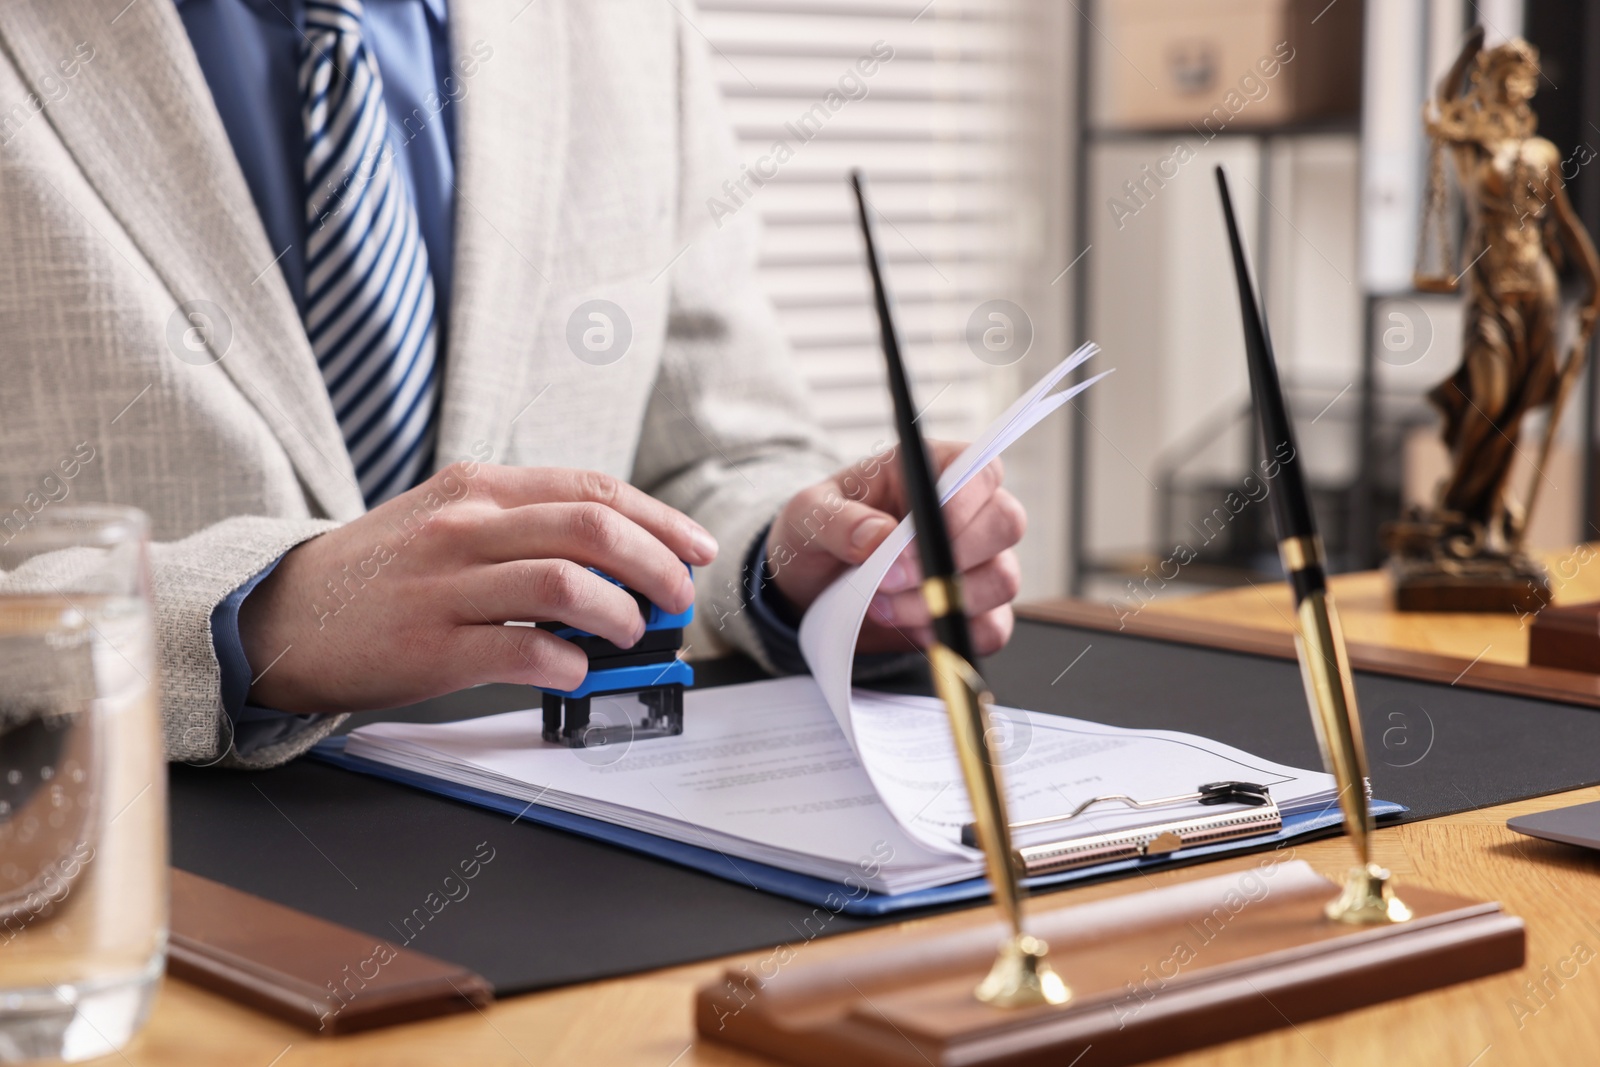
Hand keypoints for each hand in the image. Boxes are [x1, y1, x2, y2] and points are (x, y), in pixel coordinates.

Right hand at [238, 464, 717, 712]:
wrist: (282, 615)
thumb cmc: (381, 572)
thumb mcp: (447, 520)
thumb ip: (524, 526)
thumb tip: (618, 556)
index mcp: (477, 488)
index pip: (592, 490)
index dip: (659, 519)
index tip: (694, 548)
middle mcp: (464, 527)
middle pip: (592, 529)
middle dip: (656, 564)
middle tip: (677, 597)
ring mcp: (446, 586)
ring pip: (565, 585)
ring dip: (619, 614)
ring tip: (630, 633)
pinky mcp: (431, 648)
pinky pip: (523, 652)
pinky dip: (568, 663)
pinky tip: (576, 670)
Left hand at [767, 441, 1024, 655]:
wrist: (813, 584)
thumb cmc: (819, 531)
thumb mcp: (808, 514)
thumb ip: (838, 520)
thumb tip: (876, 536)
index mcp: (934, 469)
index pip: (981, 470)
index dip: (965, 499)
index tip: (920, 533)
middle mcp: (968, 512)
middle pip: (1006, 523)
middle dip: (951, 557)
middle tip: (891, 576)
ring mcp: (978, 562)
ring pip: (1002, 580)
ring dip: (942, 601)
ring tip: (882, 603)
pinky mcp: (975, 610)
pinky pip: (993, 628)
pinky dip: (951, 633)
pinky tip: (908, 626)